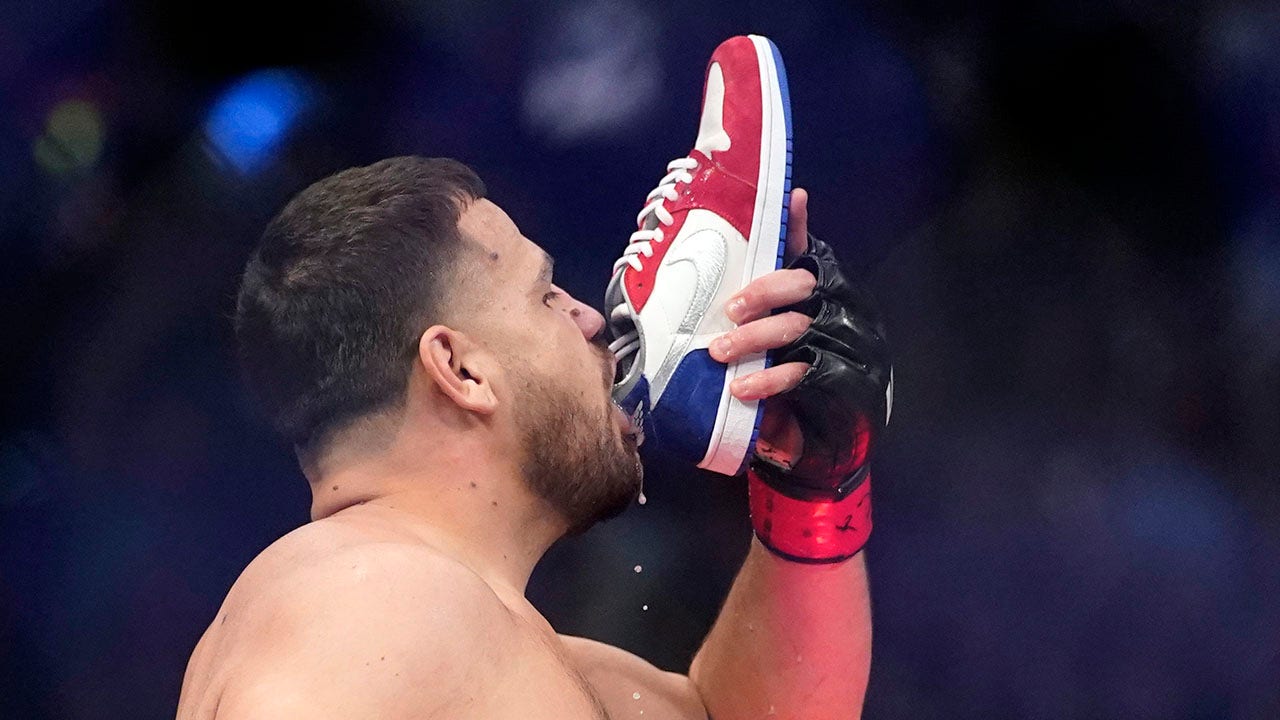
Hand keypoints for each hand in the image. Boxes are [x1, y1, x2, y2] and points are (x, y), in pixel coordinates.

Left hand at [708, 189, 891, 490]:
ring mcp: (845, 347)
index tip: (790, 201)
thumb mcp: (762, 345)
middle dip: (763, 292)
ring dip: (754, 339)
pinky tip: (743, 387)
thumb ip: (749, 311)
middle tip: (729, 309)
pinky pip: (804, 372)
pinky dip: (769, 379)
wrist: (812, 451)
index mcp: (822, 296)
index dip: (799, 227)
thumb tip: (707, 287)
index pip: (810, 254)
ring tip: (719, 352)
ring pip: (799, 328)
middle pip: (804, 286)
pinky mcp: (842, 383)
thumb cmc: (780, 385)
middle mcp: (839, 313)